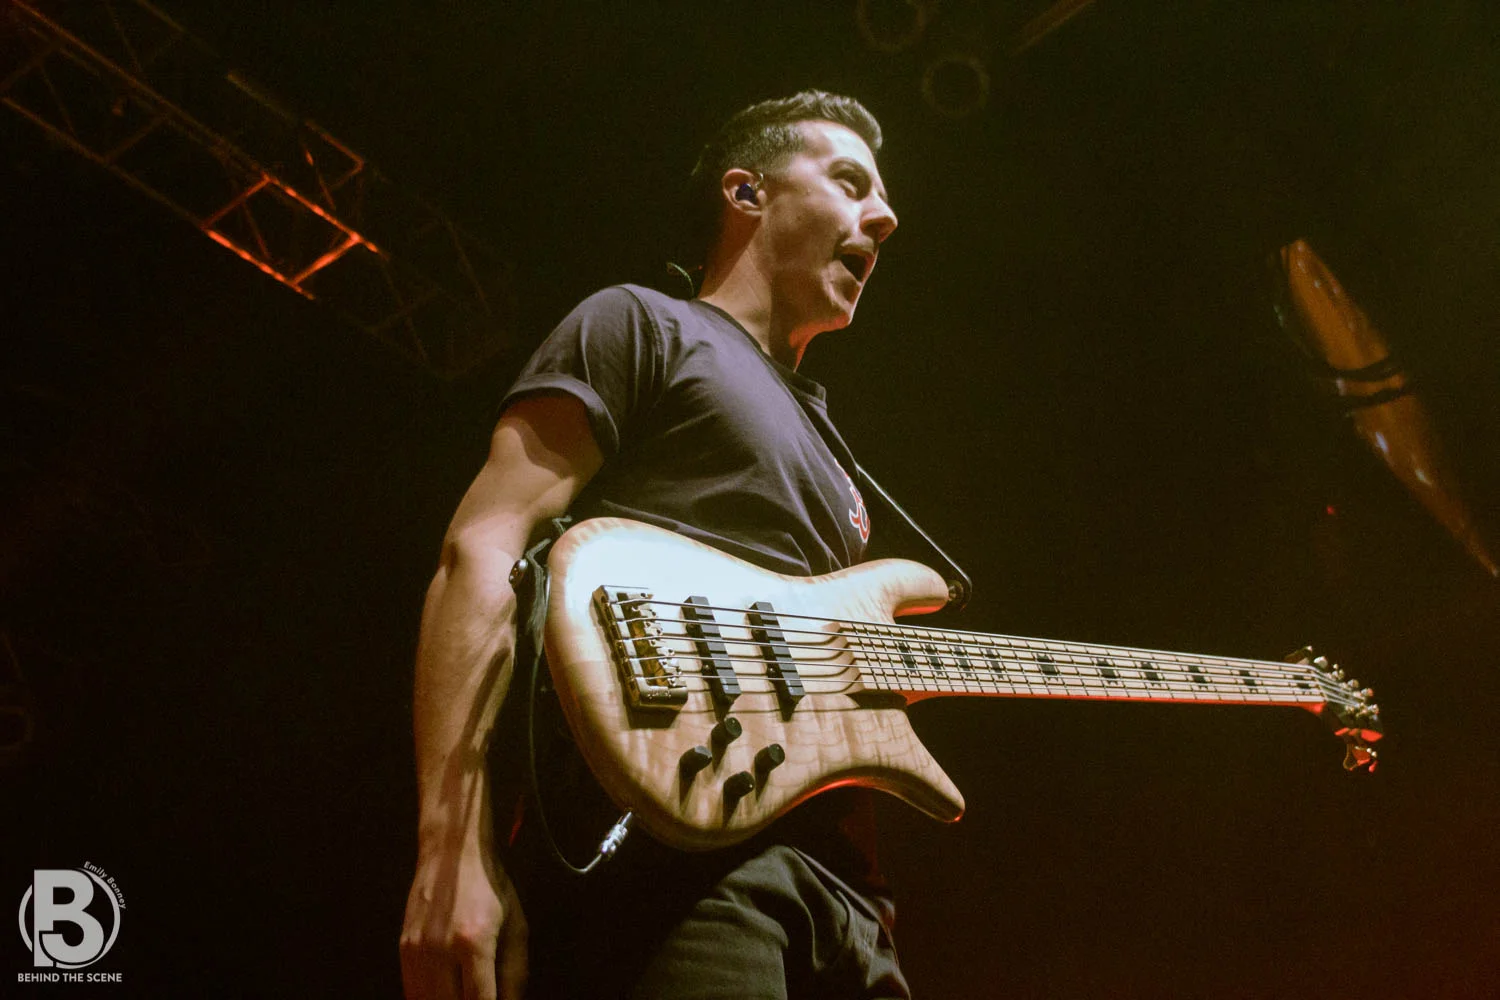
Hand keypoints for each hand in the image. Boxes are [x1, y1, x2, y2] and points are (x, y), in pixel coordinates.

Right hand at [400, 846, 527, 999]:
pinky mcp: (403, 949)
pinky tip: (446, 993)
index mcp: (473, 942)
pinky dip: (428, 998)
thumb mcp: (516, 925)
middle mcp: (440, 949)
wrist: (450, 853)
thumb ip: (515, 972)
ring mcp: (417, 950)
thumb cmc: (490, 887)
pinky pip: (412, 990)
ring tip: (465, 993)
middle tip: (482, 996)